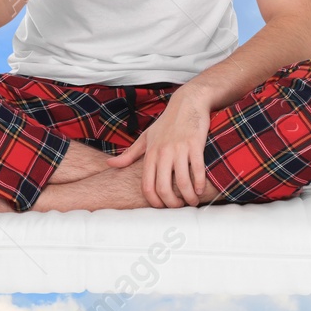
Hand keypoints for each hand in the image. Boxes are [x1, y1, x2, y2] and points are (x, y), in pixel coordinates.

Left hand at [107, 86, 211, 206]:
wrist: (187, 103)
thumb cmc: (166, 123)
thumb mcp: (146, 137)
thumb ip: (129, 154)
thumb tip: (110, 164)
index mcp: (150, 153)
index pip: (147, 185)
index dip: (154, 201)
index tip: (162, 207)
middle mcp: (163, 153)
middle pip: (163, 187)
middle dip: (171, 203)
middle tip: (178, 207)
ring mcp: (179, 149)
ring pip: (182, 182)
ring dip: (188, 197)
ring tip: (192, 201)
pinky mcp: (195, 145)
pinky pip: (197, 170)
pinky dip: (199, 184)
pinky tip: (200, 190)